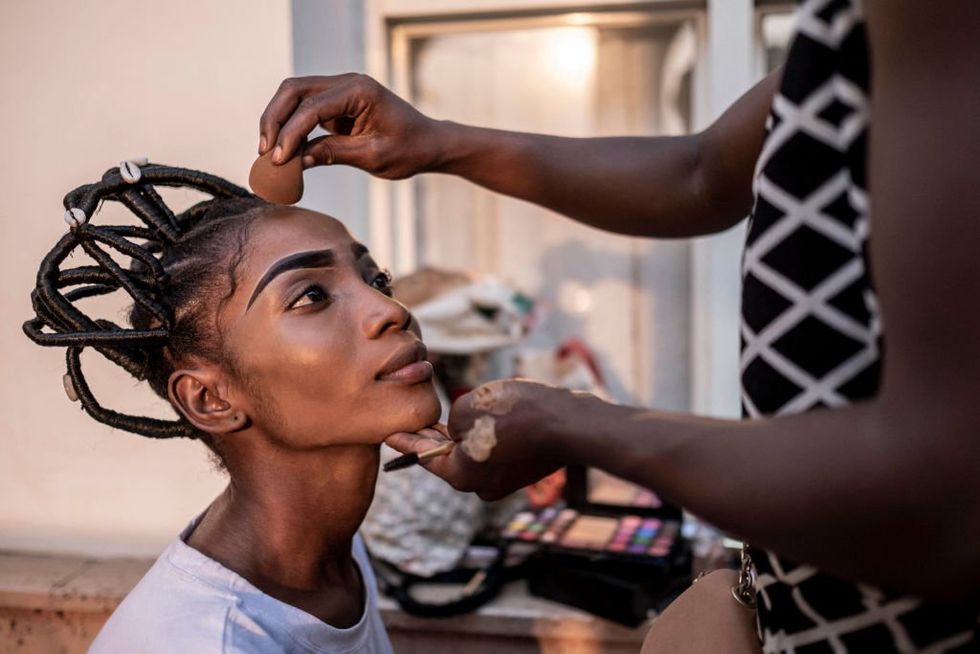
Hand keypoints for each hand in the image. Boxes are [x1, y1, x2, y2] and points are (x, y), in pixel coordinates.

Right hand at [258, 73, 446, 178]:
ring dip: (278, 121)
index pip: (312, 106)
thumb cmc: (408, 150)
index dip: (291, 132)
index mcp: (359, 91)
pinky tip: (283, 149)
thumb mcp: (372, 156)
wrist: (428, 144)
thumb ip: (333, 153)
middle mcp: (347, 82)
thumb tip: (296, 161)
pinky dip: (291, 126)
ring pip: (294, 95)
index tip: (279, 159)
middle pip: (294, 90)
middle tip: (265, 151)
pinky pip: (304, 108)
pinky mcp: (336, 103)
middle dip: (274, 119)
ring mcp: (340, 90)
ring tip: (268, 152)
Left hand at [385, 379, 589, 500]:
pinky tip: (495, 417)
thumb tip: (464, 430)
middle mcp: (480, 486)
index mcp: (459, 476)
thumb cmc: (514, 414)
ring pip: (476, 453)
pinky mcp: (524, 470)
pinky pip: (497, 451)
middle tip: (421, 422)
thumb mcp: (467, 409)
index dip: (406, 441)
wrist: (568, 424)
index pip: (424, 456)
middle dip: (438, 438)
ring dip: (469, 434)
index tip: (390, 437)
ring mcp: (505, 482)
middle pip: (451, 457)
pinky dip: (492, 436)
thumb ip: (454, 421)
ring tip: (465, 412)